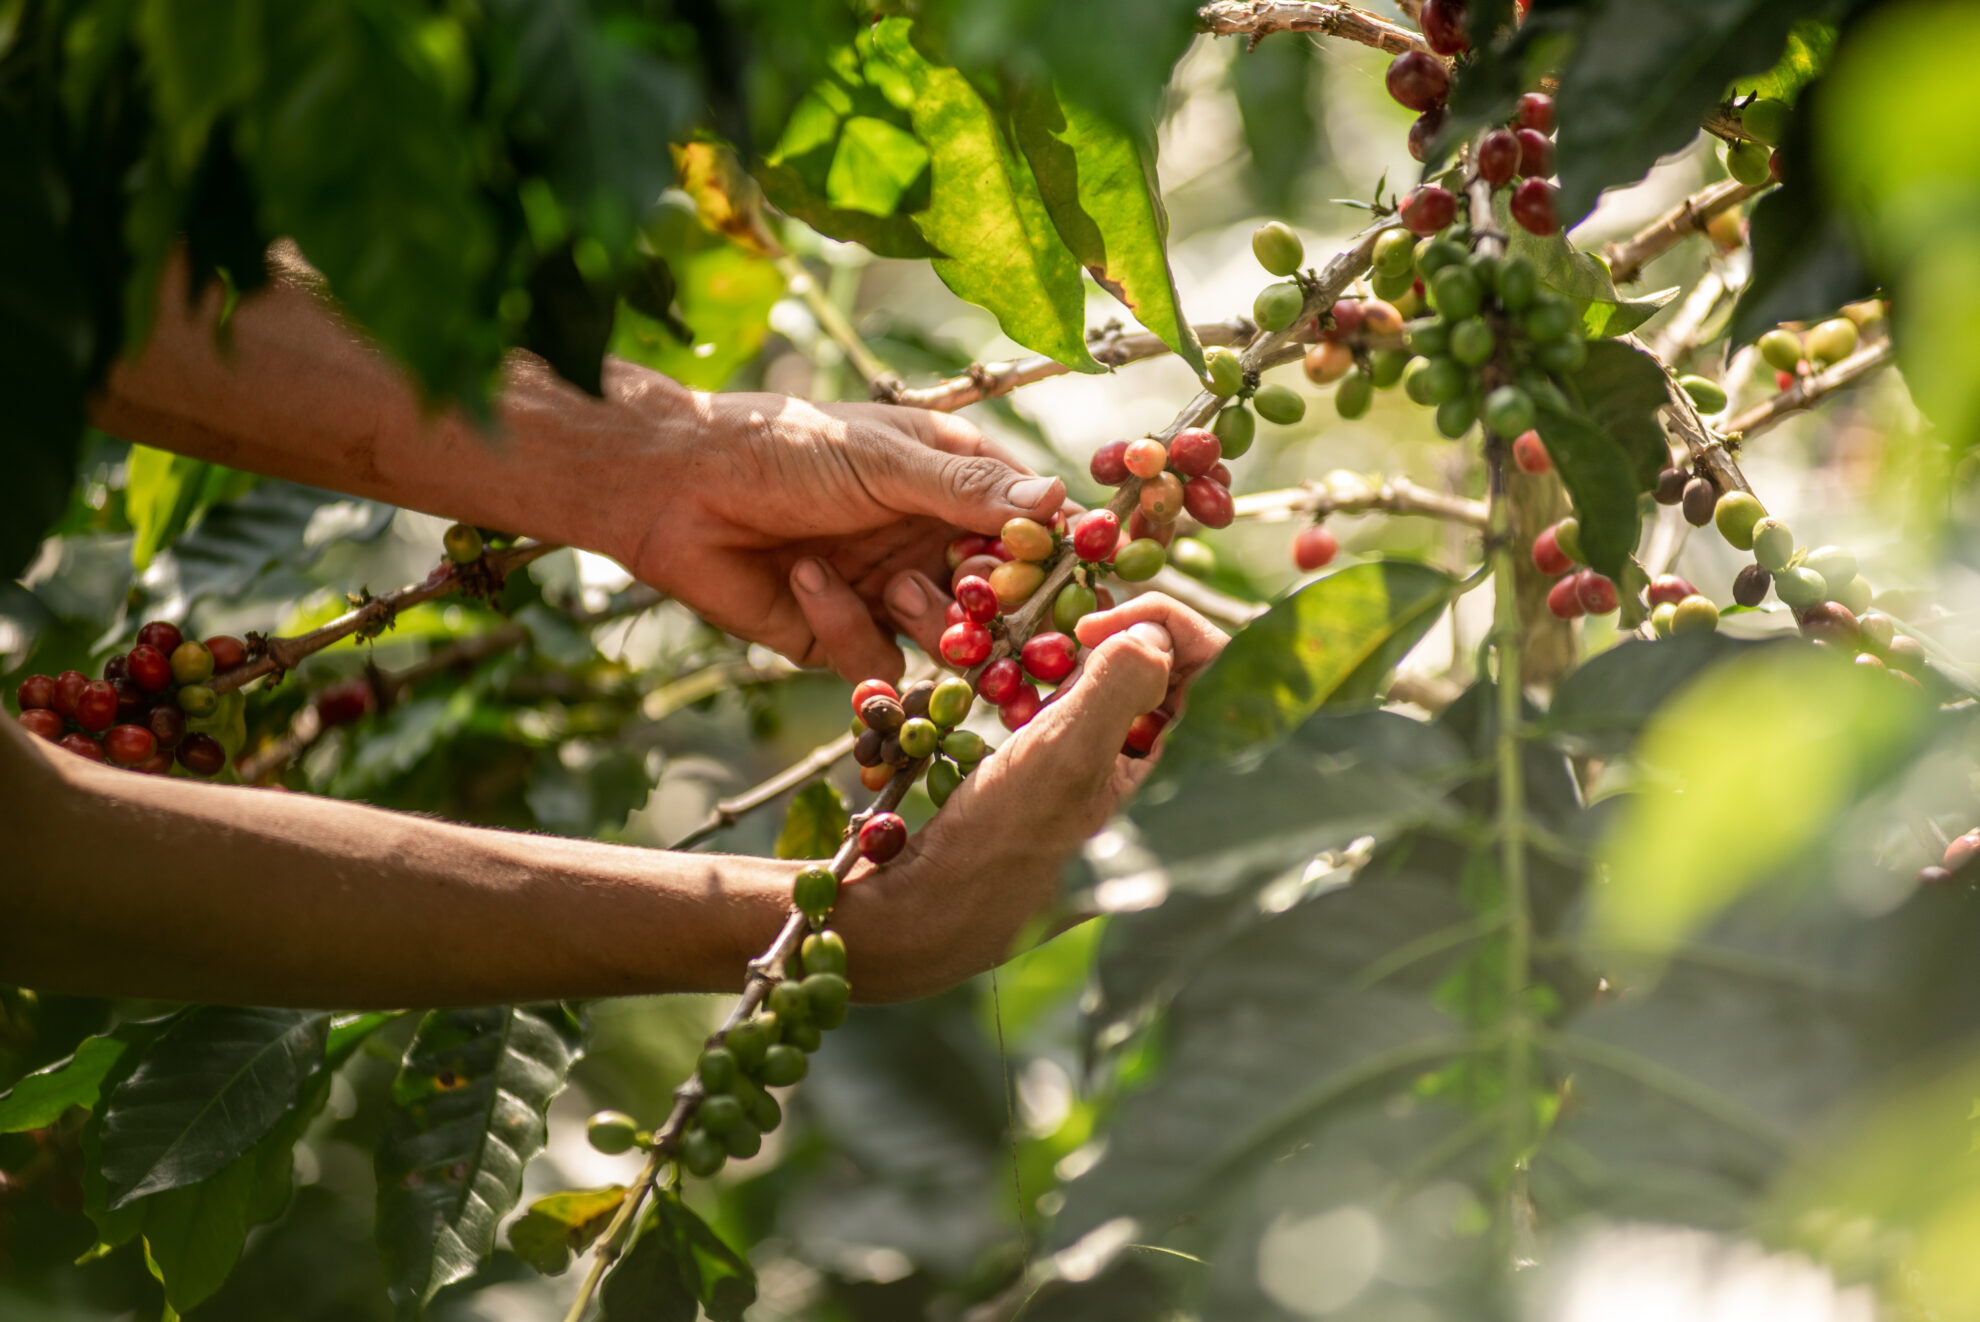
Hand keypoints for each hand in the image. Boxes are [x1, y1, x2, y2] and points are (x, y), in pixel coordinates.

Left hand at [626, 383, 1064, 681]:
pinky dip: (848, 627)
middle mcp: (929, 540)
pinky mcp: (843, 637)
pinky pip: (880, 661)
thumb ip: (968, 488)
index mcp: (952, 483)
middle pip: (999, 597)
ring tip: (896, 588)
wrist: (677, 488)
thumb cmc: (788, 448)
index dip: (1050, 554)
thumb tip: (1060, 502)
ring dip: (929, 618)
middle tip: (993, 608)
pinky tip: (806, 579)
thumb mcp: (886, 461)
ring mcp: (890, 592)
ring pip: (948, 640)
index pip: (1027, 527)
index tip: (1068, 575)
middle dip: (997, 607)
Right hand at [834, 594, 1229, 999]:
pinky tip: (1023, 711)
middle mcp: (1179, 790)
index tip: (1092, 624)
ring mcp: (1135, 794)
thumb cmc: (1002, 841)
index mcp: (1196, 784)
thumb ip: (1121, 683)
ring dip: (1086, 672)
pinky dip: (1064, 702)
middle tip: (1060, 642)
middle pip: (1179, 677)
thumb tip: (1156, 634)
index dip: (1163, 623)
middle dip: (1121, 643)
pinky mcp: (1093, 797)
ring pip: (1133, 698)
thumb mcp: (1065, 752)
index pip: (1221, 667)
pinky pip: (1099, 727)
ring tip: (1036, 681)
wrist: (932, 912)